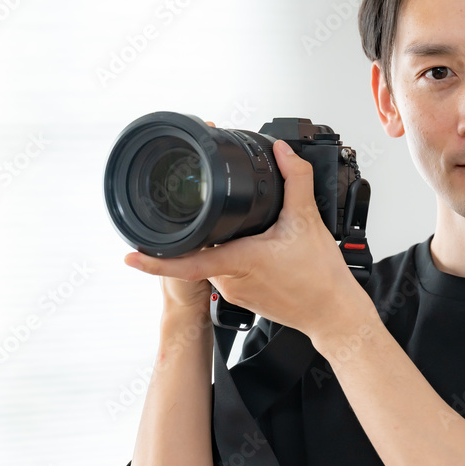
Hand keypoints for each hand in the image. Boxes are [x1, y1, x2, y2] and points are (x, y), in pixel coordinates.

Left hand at [122, 123, 373, 343]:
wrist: (334, 313)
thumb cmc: (321, 278)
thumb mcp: (308, 220)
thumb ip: (295, 179)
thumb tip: (282, 152)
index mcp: (239, 261)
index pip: (186, 262)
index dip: (155, 260)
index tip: (130, 255)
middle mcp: (230, 280)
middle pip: (205, 248)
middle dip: (213, 230)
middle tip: (240, 221)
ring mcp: (235, 292)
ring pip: (218, 259)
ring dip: (230, 244)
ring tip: (265, 240)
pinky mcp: (244, 298)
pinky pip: (231, 271)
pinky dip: (241, 257)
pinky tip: (266, 253)